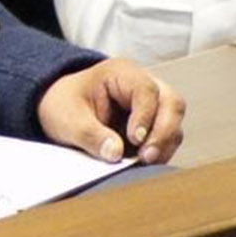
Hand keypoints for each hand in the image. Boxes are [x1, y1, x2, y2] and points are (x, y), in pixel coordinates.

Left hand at [37, 58, 185, 165]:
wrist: (61, 109)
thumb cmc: (64, 105)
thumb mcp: (68, 119)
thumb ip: (90, 134)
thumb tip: (115, 153)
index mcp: (121, 73)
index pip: (146, 90)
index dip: (145, 115)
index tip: (135, 139)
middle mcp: (142, 84)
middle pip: (172, 103)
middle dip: (164, 132)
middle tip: (146, 157)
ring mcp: (151, 104)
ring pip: (174, 121)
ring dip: (164, 144)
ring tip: (144, 163)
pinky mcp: (152, 124)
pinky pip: (167, 137)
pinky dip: (160, 150)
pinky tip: (142, 162)